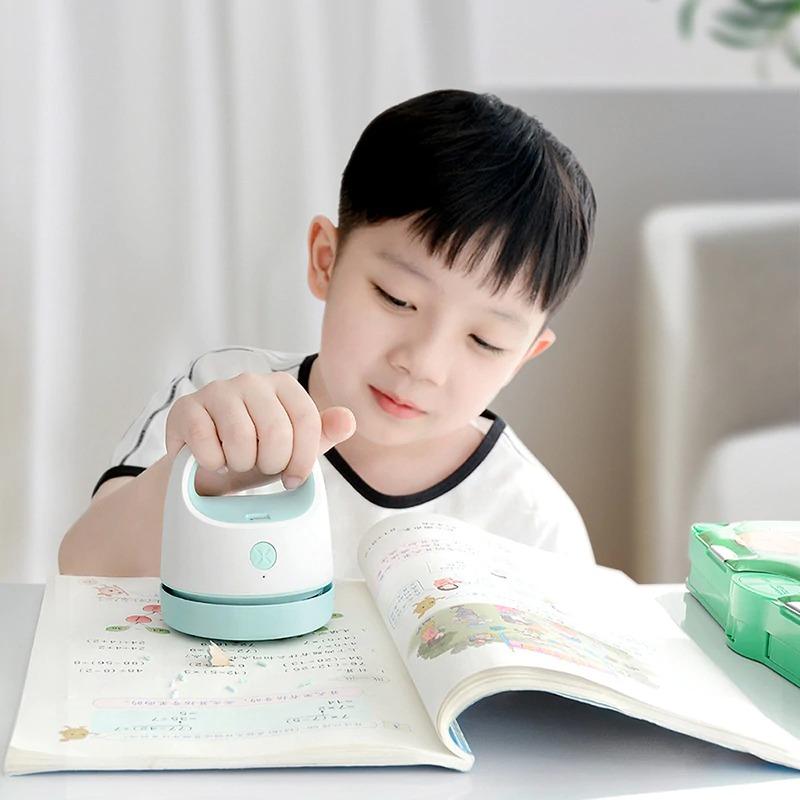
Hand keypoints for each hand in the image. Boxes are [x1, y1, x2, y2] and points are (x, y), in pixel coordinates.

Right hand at [164, 372, 354, 493]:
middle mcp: (251, 380)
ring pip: (241, 440)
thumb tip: (348, 420)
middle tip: (262, 467)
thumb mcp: (295, 446)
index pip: (307, 421)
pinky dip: (213, 463)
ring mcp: (216, 390)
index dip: (303, 459)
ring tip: (238, 462)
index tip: (294, 478)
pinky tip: (214, 459)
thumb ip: (324, 432)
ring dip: (241, 464)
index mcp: (283, 385)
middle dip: (271, 464)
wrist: (208, 465)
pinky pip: (207, 444)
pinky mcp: (186, 408)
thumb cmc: (256, 451)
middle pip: (276, 432)